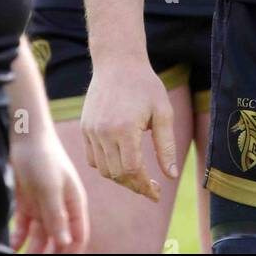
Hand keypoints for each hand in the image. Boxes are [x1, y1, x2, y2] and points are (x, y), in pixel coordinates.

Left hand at [10, 132, 88, 252]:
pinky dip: (19, 237)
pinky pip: (25, 227)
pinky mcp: (28, 203)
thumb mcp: (50, 189)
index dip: (72, 253)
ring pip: (41, 236)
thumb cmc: (44, 158)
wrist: (26, 137)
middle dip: (52, 254)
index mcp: (74, 204)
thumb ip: (57, 217)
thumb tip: (65, 243)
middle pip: (59, 240)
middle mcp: (61, 208)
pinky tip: (14, 246)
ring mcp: (44, 206)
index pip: (78, 237)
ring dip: (34, 250)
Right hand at [80, 59, 176, 200]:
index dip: (144, 186)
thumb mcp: (163, 112)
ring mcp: (91, 131)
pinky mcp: (85, 127)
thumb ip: (166, 146)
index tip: (156, 193)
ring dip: (120, 177)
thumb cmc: (145, 85)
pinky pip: (92, 158)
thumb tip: (171, 176)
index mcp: (125, 129)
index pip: (132, 171)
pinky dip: (105, 166)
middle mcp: (104, 132)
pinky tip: (120, 161)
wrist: (117, 62)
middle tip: (149, 187)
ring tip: (137, 175)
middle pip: (116, 174)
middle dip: (134, 185)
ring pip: (103, 169)